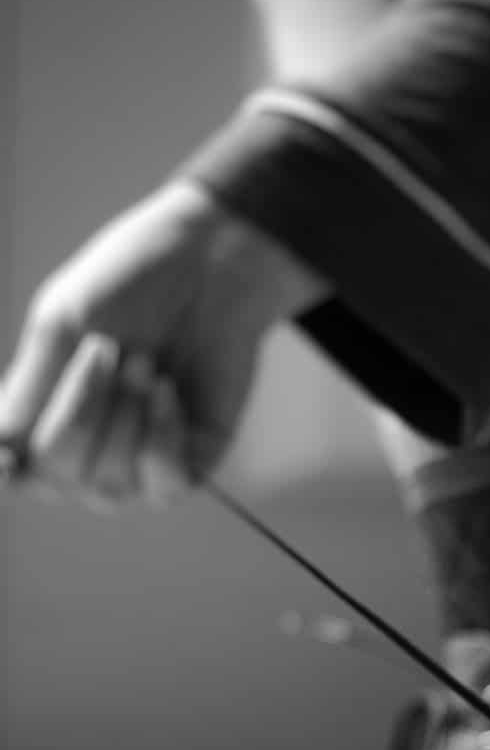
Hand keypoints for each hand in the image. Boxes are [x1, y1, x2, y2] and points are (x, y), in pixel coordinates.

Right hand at [0, 180, 323, 507]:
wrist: (210, 262)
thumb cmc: (131, 284)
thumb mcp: (59, 329)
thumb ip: (24, 395)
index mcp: (47, 413)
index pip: (17, 471)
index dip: (8, 470)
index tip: (7, 457)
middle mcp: (91, 448)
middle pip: (59, 479)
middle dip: (79, 411)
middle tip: (106, 349)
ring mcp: (141, 461)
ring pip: (109, 487)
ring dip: (123, 416)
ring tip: (144, 359)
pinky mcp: (194, 461)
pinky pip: (164, 485)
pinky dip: (160, 436)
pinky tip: (166, 390)